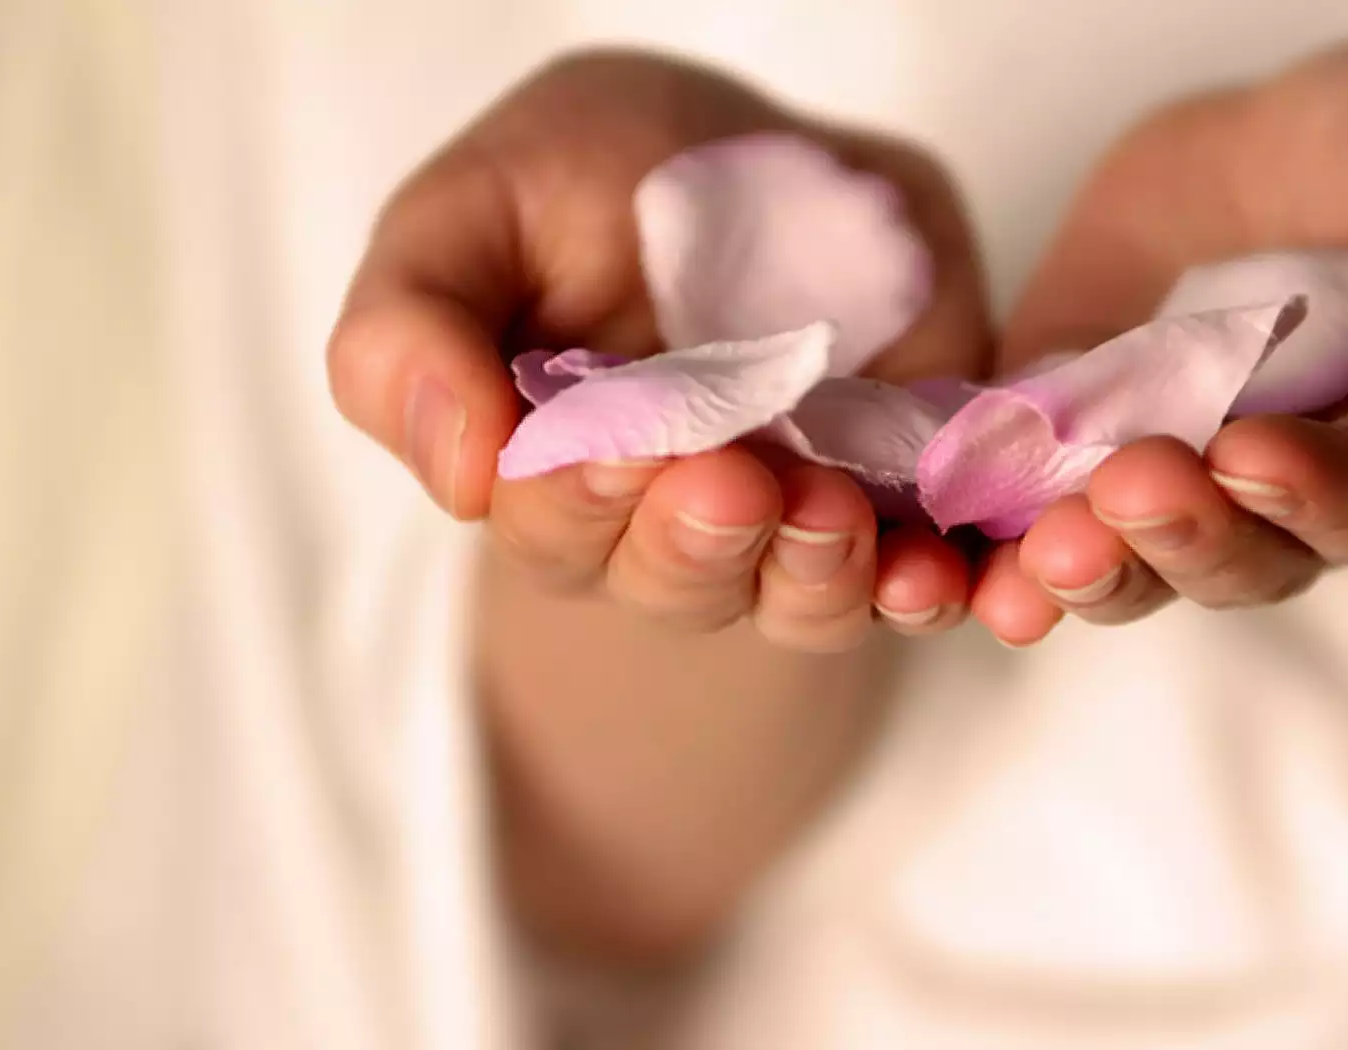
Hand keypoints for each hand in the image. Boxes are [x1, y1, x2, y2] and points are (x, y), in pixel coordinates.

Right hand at [327, 50, 988, 650]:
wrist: (750, 157)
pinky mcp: (897, 496)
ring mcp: (785, 518)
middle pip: (673, 581)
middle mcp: (664, 522)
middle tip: (727, 479)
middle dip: (699, 542)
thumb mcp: (471, 211)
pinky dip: (928, 584)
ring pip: (794, 597)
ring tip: (832, 510)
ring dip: (813, 573)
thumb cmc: (582, 181)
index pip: (550, 523)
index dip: (576, 498)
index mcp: (549, 468)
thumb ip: (411, 329)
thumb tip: (455, 474)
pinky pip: (913, 575)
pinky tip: (937, 571)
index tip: (608, 446)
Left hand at [970, 32, 1347, 642]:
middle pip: (1234, 557)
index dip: (1311, 491)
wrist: (1297, 129)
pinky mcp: (1070, 435)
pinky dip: (988, 537)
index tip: (1253, 452)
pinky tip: (953, 563)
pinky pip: (1026, 504)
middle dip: (1180, 534)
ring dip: (1080, 566)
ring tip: (1035, 553)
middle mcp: (1282, 496)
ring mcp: (1167, 470)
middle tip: (1132, 490)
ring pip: (1124, 555)